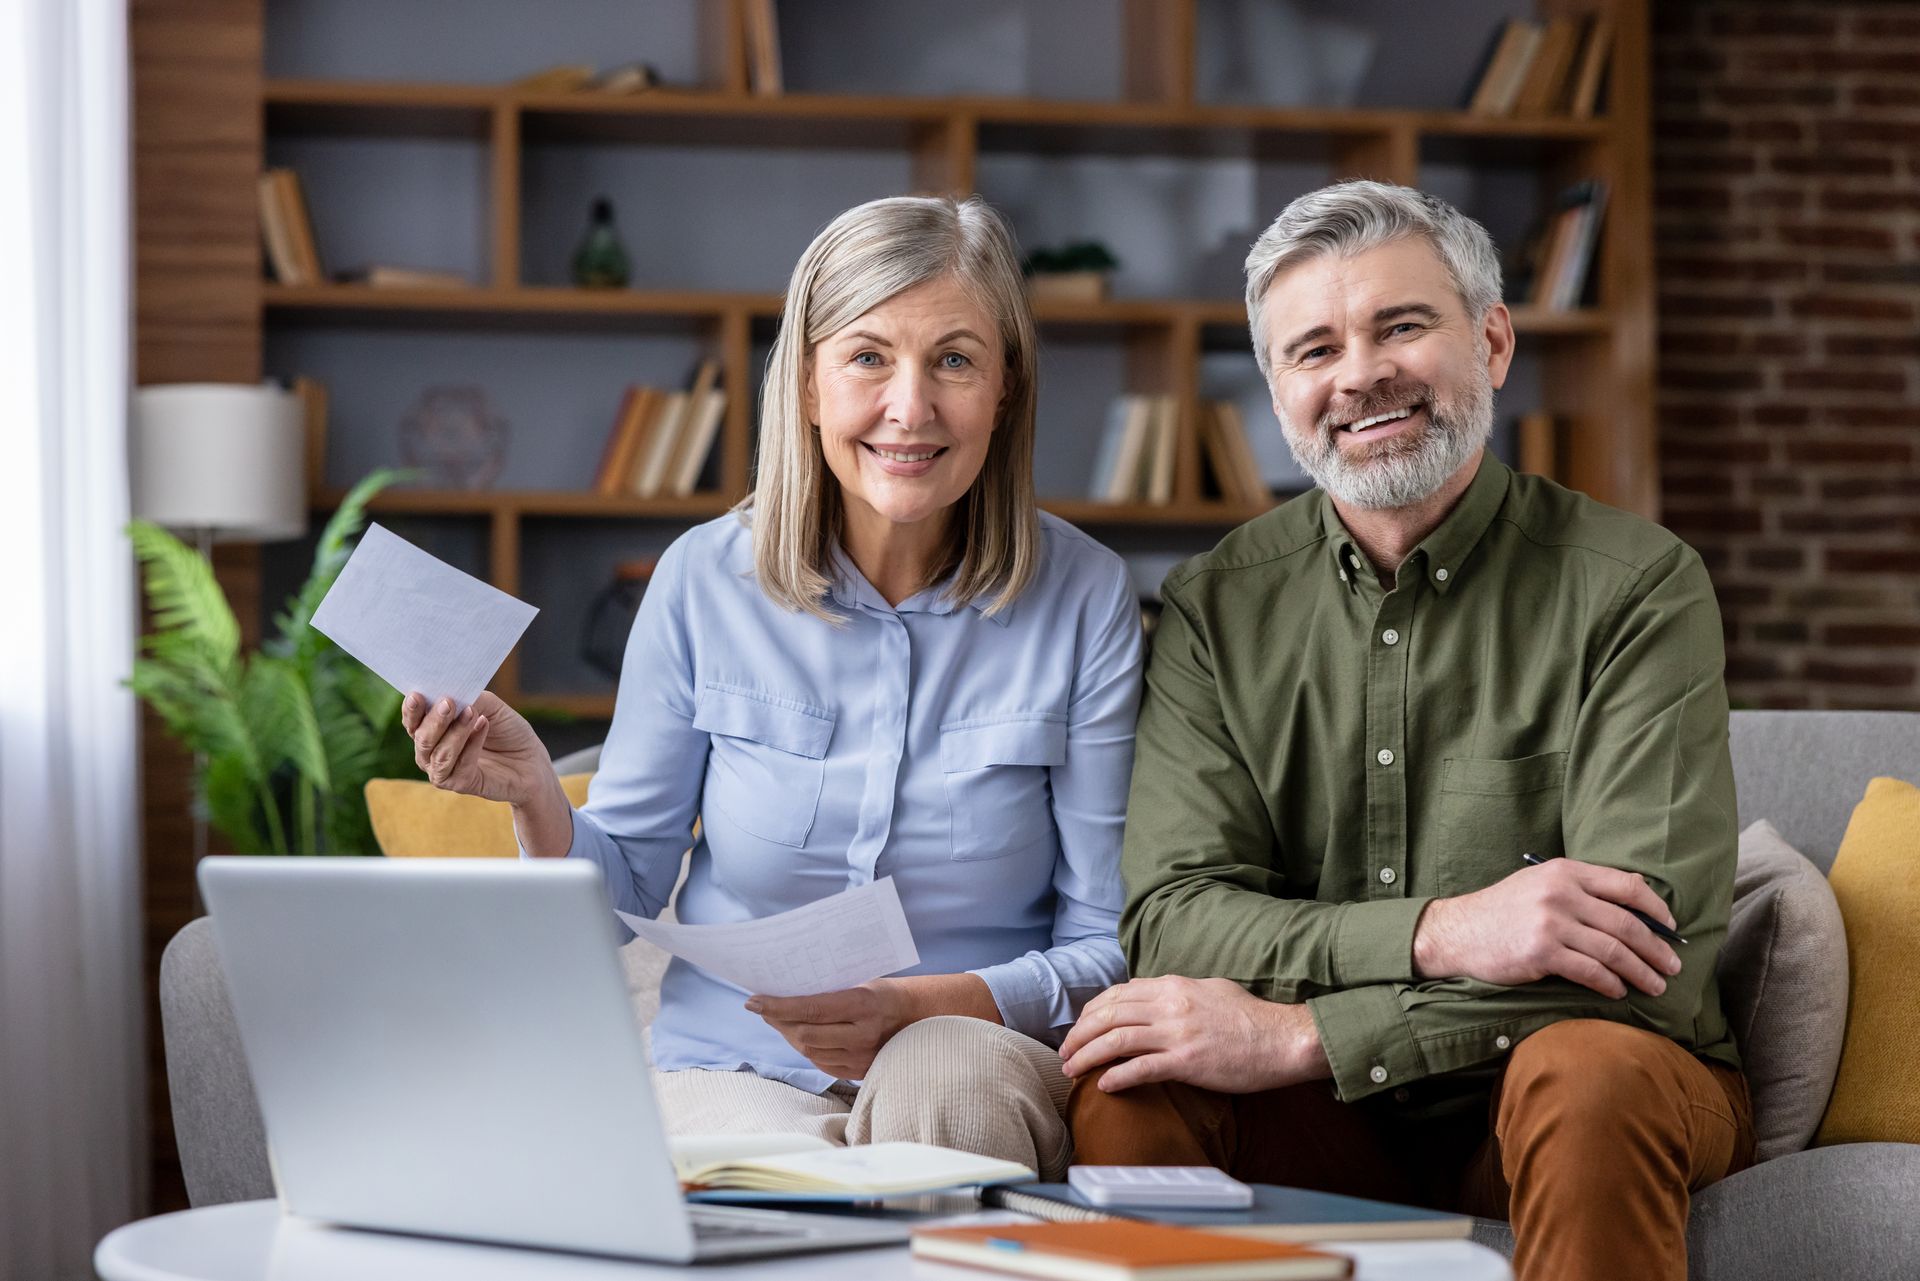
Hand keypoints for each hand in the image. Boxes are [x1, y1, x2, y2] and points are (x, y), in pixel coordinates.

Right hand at [400, 690, 553, 807]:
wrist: (532, 761)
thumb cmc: (508, 732)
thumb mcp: (491, 707)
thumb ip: (471, 699)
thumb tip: (455, 694)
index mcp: (432, 731)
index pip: (412, 721)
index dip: (412, 709)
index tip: (417, 695)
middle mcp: (432, 753)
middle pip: (421, 738)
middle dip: (434, 719)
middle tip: (448, 703)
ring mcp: (444, 771)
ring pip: (439, 754)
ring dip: (455, 732)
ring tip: (472, 713)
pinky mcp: (462, 784)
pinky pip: (460, 766)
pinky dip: (472, 745)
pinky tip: (484, 727)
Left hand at [746, 981, 911, 1079]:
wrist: (920, 1017)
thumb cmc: (885, 993)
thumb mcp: (861, 982)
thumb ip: (829, 991)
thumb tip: (786, 992)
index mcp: (863, 1004)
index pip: (810, 1008)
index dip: (777, 1006)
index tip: (753, 1001)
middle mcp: (863, 1034)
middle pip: (805, 1034)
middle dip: (778, 1021)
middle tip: (762, 1007)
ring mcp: (863, 1056)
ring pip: (810, 1051)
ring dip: (789, 1035)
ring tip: (778, 1020)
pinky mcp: (861, 1071)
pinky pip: (822, 1063)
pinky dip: (806, 1049)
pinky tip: (799, 1035)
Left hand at [1057, 976, 1327, 1094]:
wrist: (1282, 1039)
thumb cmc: (1251, 1017)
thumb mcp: (1211, 989)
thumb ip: (1179, 991)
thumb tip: (1157, 994)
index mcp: (1172, 986)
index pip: (1117, 995)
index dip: (1091, 1012)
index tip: (1079, 1028)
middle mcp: (1169, 1005)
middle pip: (1108, 1015)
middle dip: (1079, 1035)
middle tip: (1065, 1053)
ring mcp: (1176, 1032)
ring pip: (1115, 1040)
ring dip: (1087, 1056)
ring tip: (1072, 1070)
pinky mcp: (1186, 1061)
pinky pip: (1140, 1068)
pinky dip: (1116, 1076)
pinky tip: (1103, 1086)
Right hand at [1413, 858, 1682, 999]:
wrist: (1457, 932)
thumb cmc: (1502, 910)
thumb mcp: (1539, 884)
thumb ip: (1581, 887)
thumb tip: (1636, 897)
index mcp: (1564, 872)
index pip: (1626, 886)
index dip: (1656, 910)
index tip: (1671, 929)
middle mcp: (1560, 893)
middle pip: (1626, 923)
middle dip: (1656, 949)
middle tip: (1672, 967)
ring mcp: (1550, 923)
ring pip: (1613, 950)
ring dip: (1641, 972)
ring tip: (1655, 986)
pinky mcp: (1541, 953)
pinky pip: (1590, 971)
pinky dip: (1610, 984)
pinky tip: (1618, 991)